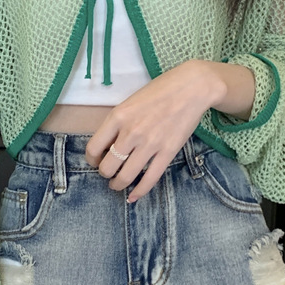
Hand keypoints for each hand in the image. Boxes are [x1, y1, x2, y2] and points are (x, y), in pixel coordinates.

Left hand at [84, 60, 222, 202]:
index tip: (96, 161)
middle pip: (108, 166)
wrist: (192, 88)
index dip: (92, 159)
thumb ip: (119, 123)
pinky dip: (139, 191)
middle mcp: (131, 132)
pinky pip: (150, 179)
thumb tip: (109, 146)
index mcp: (118, 117)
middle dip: (105, 174)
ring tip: (118, 185)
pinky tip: (133, 196)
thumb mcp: (131, 102)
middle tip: (109, 173)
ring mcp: (150, 144)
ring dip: (118, 184)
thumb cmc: (160, 91)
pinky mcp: (167, 152)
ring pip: (125, 176)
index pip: (94, 148)